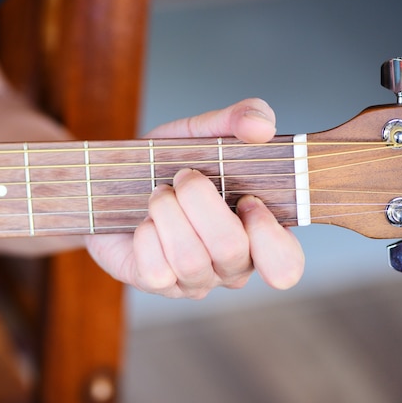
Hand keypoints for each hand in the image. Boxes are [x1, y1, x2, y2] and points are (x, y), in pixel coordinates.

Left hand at [85, 98, 304, 298]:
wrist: (116, 183)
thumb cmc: (170, 164)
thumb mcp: (205, 132)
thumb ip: (240, 118)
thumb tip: (262, 127)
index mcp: (258, 234)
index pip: (285, 264)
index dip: (267, 233)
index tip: (245, 197)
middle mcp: (231, 265)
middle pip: (231, 250)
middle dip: (199, 201)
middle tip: (183, 175)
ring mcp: (195, 280)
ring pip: (191, 261)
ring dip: (168, 213)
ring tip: (159, 193)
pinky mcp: (156, 284)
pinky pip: (156, 271)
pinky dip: (147, 236)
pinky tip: (144, 221)